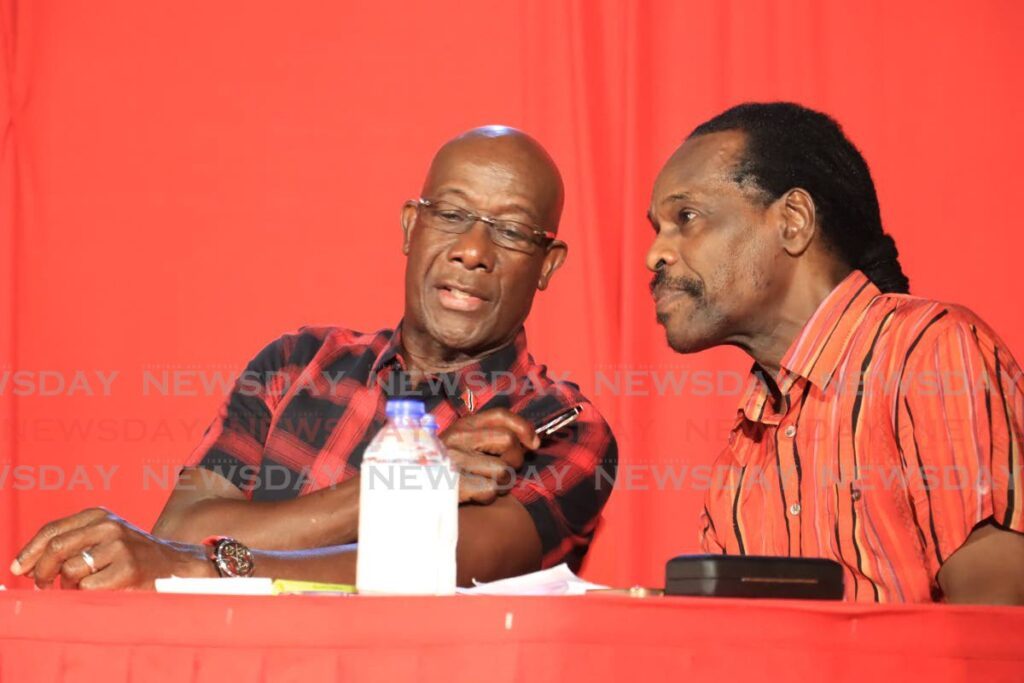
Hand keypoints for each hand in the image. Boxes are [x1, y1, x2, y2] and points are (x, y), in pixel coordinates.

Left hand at [10, 507, 213, 589]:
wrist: (174, 564)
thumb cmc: (131, 555)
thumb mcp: (103, 538)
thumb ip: (72, 543)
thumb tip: (28, 564)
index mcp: (99, 515)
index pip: (52, 530)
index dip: (30, 551)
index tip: (19, 567)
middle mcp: (108, 526)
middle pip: (56, 549)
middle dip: (41, 571)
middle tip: (41, 584)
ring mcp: (119, 546)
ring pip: (70, 570)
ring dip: (69, 585)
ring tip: (82, 585)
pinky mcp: (127, 568)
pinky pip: (87, 588)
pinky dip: (87, 594)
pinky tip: (102, 589)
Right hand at [441, 408, 539, 503]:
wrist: (409, 491)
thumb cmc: (445, 468)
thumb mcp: (463, 444)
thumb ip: (492, 437)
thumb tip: (531, 442)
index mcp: (463, 426)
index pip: (500, 415)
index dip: (523, 427)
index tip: (533, 443)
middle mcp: (458, 438)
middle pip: (508, 442)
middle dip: (514, 460)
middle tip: (502, 469)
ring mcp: (455, 461)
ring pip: (503, 471)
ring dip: (501, 483)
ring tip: (484, 482)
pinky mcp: (454, 484)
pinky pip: (489, 490)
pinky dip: (487, 496)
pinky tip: (473, 493)